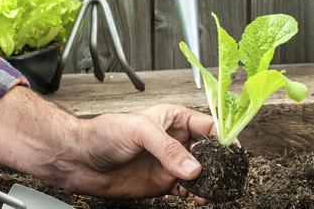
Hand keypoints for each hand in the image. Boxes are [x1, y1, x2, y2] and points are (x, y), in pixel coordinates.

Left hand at [56, 104, 214, 200]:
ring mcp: (169, 163)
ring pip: (200, 173)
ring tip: (208, 190)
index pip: (207, 126)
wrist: (79, 159)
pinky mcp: (162, 182)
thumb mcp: (139, 131)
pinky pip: (187, 188)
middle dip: (219, 163)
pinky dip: (194, 193)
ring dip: (208, 182)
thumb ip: (167, 149)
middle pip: (209, 151)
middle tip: (224, 176)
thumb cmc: (103, 133)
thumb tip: (193, 167)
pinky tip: (192, 195)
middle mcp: (175, 141)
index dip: (223, 137)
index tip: (233, 151)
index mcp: (173, 119)